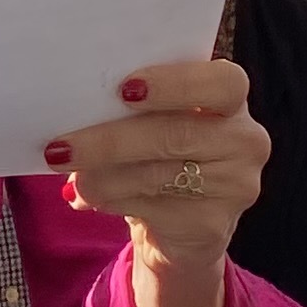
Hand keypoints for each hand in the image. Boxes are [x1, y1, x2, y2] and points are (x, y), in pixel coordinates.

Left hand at [56, 58, 266, 306]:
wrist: (181, 223)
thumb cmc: (161, 154)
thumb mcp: (153, 120)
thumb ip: (133, 106)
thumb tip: (77, 109)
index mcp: (230, 97)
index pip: (223, 83)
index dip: (174, 84)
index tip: (124, 89)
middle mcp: (245, 139)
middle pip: (178, 133)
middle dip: (111, 140)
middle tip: (62, 147)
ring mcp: (236, 185)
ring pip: (158, 174)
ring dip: (102, 176)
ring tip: (69, 174)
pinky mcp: (213, 224)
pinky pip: (153, 208)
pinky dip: (112, 200)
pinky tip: (88, 197)